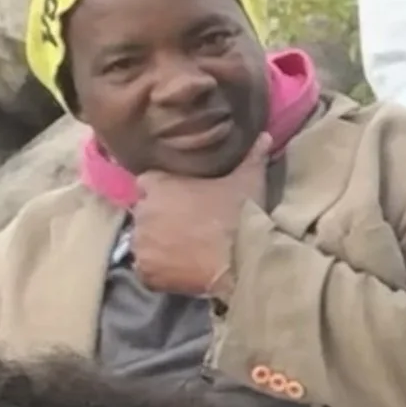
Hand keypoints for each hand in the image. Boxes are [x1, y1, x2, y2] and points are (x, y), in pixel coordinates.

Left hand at [130, 136, 269, 295]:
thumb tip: (263, 135)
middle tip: (184, 226)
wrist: (243, 258)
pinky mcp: (146, 271)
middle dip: (159, 218)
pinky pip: (145, 270)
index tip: (179, 198)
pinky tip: (177, 270)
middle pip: (144, 213)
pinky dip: (158, 271)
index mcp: (158, 185)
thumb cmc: (241, 214)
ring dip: (156, 244)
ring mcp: (142, 243)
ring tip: (181, 250)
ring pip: (143, 242)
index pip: (147, 182)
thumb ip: (252, 155)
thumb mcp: (249, 179)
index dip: (162, 191)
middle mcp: (143, 211)